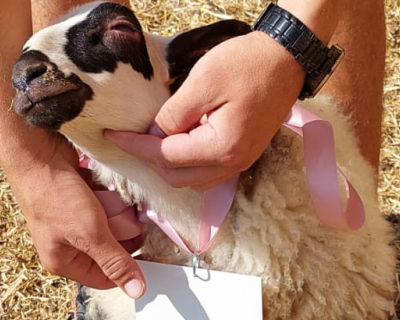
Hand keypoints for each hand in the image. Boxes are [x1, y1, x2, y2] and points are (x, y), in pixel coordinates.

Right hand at [11, 163, 145, 297]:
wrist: (37, 153)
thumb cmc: (54, 195)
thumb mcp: (90, 234)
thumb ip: (115, 262)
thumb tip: (135, 291)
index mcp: (63, 262)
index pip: (105, 278)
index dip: (127, 267)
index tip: (147, 251)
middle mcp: (67, 245)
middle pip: (110, 250)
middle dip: (121, 234)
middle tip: (127, 219)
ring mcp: (72, 221)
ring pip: (110, 226)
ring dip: (117, 213)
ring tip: (112, 200)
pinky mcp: (79, 200)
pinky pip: (104, 206)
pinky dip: (109, 197)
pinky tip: (105, 188)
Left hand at [104, 32, 304, 189]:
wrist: (286, 59)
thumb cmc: (248, 64)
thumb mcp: (203, 82)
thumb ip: (174, 113)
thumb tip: (154, 133)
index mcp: (222, 148)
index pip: (166, 156)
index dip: (136, 146)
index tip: (112, 135)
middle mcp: (233, 163)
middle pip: (178, 177)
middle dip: (150, 159)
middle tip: (129, 136)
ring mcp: (241, 161)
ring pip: (193, 179)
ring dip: (168, 164)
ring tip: (150, 139)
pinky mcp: (244, 153)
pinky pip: (208, 171)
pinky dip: (187, 162)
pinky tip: (177, 141)